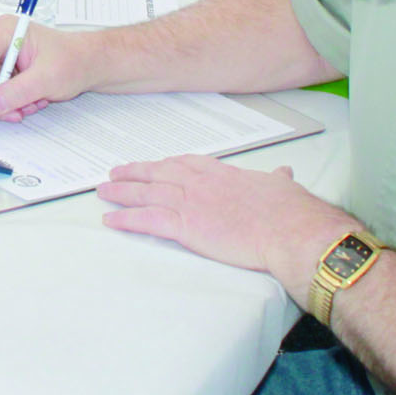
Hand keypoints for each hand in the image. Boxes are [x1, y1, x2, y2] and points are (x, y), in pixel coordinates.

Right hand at [0, 19, 99, 120]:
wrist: (89, 63)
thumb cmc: (74, 61)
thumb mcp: (47, 78)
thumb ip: (18, 91)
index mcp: (5, 31)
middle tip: (11, 114)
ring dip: (3, 103)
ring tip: (28, 106)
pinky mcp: (4, 69)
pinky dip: (9, 103)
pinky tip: (29, 102)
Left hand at [99, 154, 351, 285]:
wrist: (290, 230)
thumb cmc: (291, 212)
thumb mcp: (282, 187)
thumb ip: (276, 180)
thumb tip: (283, 173)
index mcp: (222, 173)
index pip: (184, 164)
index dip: (163, 165)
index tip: (151, 165)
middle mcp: (201, 183)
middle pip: (158, 174)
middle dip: (134, 174)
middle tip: (114, 174)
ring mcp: (191, 203)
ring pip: (147, 194)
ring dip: (122, 193)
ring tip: (104, 192)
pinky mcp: (187, 226)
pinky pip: (148, 221)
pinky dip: (127, 219)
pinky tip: (111, 220)